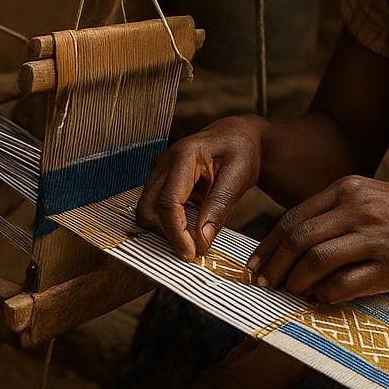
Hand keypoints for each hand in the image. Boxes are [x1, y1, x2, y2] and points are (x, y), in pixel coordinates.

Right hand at [135, 117, 263, 259]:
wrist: (236, 134)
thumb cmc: (241, 150)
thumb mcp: (239, 176)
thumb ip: (219, 206)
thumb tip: (202, 241)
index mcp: (185, 155)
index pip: (170, 202)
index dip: (177, 233)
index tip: (192, 254)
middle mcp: (164, 161)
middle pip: (149, 210)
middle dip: (167, 235)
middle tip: (193, 249)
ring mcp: (158, 170)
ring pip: (146, 211)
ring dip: (166, 230)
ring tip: (193, 238)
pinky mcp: (159, 179)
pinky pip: (154, 207)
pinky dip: (168, 222)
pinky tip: (189, 226)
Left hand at [246, 176, 388, 304]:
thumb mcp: (363, 197)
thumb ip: (328, 214)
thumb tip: (283, 246)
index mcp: (347, 190)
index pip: (293, 218)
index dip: (268, 245)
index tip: (255, 265)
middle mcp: (358, 209)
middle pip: (299, 239)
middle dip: (276, 266)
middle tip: (266, 284)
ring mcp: (375, 237)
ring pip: (317, 260)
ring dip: (296, 282)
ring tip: (292, 291)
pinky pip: (344, 284)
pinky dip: (325, 294)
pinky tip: (322, 297)